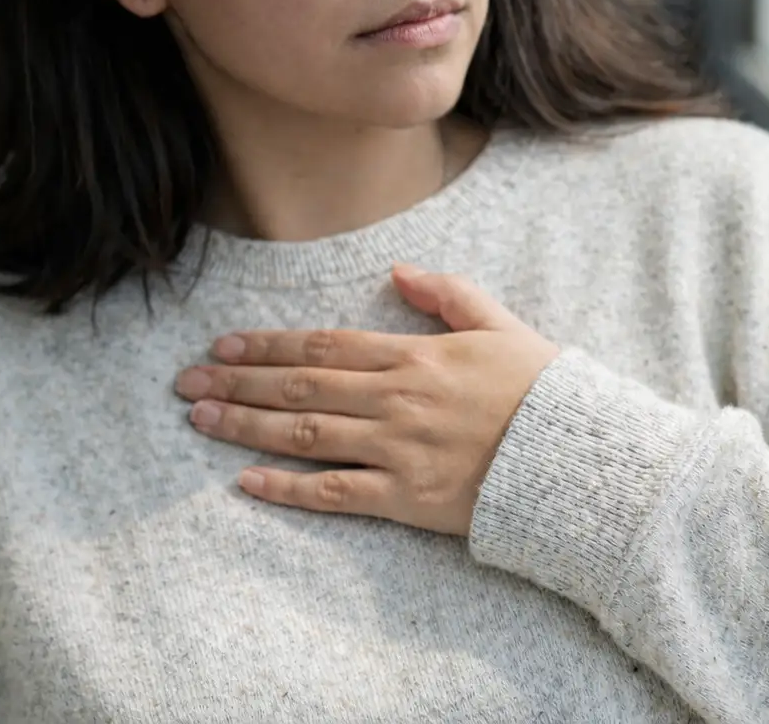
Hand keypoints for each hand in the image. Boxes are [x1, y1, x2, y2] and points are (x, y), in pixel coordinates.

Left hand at [175, 265, 559, 535]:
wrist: (581, 460)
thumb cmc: (543, 391)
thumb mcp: (501, 326)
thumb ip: (447, 293)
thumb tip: (397, 270)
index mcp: (414, 355)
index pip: (322, 344)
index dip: (267, 344)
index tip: (223, 345)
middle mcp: (395, 398)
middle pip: (299, 385)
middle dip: (237, 382)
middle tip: (186, 382)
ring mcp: (397, 449)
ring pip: (303, 434)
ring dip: (245, 426)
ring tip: (200, 420)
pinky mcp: (406, 498)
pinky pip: (334, 493)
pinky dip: (287, 489)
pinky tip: (246, 483)